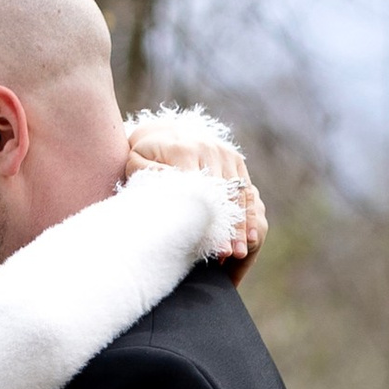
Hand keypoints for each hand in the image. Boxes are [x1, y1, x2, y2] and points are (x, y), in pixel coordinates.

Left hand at [126, 125, 267, 279]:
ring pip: (239, 194)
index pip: (201, 190)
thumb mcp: (137, 163)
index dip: (206, 220)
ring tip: (240, 253)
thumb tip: (169, 186)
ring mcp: (226, 152)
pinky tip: (251, 237)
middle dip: (228, 226)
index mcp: (184, 149)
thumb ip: (148, 175)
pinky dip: (249, 214)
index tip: (210, 244)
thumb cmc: (144, 156)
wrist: (164, 133)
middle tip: (229, 255)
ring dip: (242, 225)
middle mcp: (210, 148)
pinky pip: (247, 189)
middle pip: (223, 194)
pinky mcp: (236, 159)